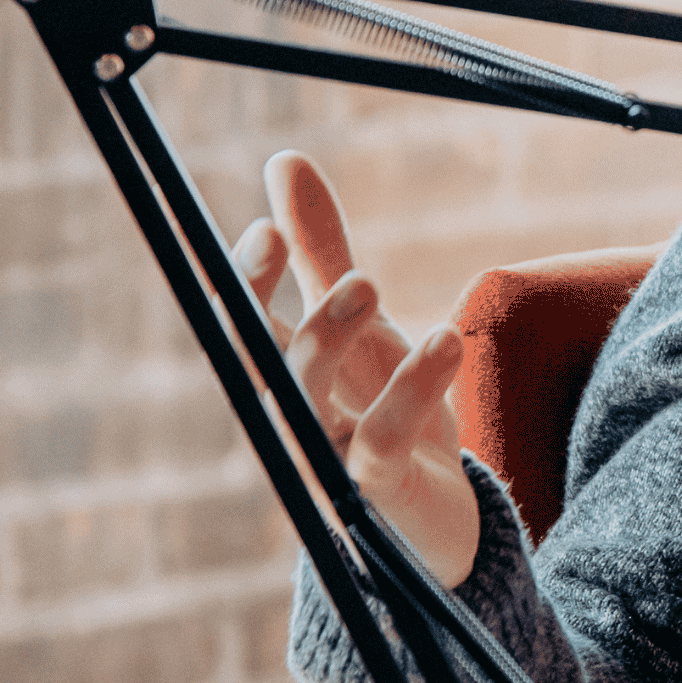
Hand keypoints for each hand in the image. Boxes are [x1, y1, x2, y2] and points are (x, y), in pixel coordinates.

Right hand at [234, 150, 480, 587]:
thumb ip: (325, 252)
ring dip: (327, 337)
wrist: (440, 522)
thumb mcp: (365, 327)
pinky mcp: (375, 495)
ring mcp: (324, 462)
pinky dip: (411, 390)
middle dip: (262, 300)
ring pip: (303, 401)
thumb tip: (284, 161)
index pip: (236, 320)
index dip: (239, 276)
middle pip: (252, 358)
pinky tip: (445, 343)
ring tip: (370, 282)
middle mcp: (286, 418)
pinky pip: (380, 442)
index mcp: (277, 374)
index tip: (262, 226)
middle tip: (293, 242)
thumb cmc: (388, 416)